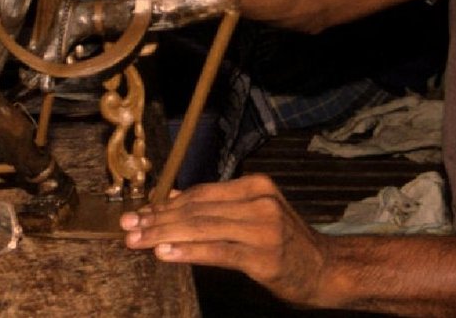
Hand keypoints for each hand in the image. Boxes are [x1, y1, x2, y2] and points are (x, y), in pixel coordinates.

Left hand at [121, 175, 331, 307]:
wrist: (327, 270)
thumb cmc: (286, 244)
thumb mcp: (255, 216)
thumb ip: (216, 208)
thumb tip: (171, 200)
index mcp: (255, 186)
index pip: (200, 194)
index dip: (165, 204)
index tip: (138, 214)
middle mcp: (259, 201)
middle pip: (196, 209)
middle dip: (157, 219)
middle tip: (128, 228)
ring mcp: (263, 228)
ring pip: (201, 228)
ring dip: (163, 235)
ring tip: (137, 241)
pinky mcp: (263, 256)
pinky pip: (217, 251)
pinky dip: (188, 251)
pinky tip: (165, 254)